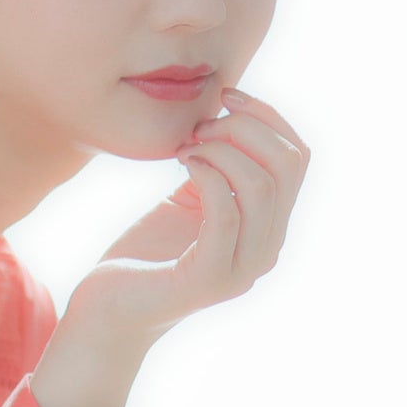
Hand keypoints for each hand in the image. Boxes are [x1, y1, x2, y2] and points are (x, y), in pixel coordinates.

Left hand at [85, 88, 307, 334]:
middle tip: (200, 126)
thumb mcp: (190, 199)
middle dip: (245, 128)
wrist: (108, 309)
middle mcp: (267, 250)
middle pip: (288, 166)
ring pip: (262, 187)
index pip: (298, 158)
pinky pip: (226, 213)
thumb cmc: (146, 252)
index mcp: (269, 227)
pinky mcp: (209, 279)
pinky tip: (181, 161)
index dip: (268, 117)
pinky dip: (207, 175)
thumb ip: (221, 168)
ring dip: (223, 150)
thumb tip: (233, 114)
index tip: (226, 97)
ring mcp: (243, 268)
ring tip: (186, 145)